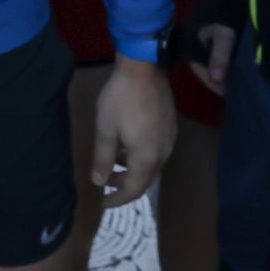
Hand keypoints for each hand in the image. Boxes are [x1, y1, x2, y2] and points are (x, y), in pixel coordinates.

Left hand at [93, 56, 176, 207]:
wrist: (144, 67)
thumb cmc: (121, 98)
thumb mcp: (105, 128)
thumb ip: (102, 158)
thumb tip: (98, 182)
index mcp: (147, 158)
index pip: (134, 189)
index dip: (118, 199)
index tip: (103, 202)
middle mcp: (163, 153)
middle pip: (146, 179)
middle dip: (125, 185)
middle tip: (106, 183)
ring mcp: (170, 139)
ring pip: (152, 165)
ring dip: (134, 170)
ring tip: (114, 163)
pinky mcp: (171, 126)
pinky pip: (157, 150)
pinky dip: (142, 156)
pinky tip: (129, 144)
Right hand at [192, 24, 235, 96]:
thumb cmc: (223, 12)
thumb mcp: (224, 35)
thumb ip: (220, 57)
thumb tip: (217, 80)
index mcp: (191, 47)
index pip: (202, 72)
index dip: (215, 84)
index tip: (229, 94)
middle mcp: (194, 45)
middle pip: (207, 68)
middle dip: (220, 79)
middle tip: (235, 88)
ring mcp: (203, 40)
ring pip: (213, 61)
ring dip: (224, 70)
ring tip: (238, 79)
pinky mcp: (213, 35)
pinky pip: (218, 53)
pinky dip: (227, 60)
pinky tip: (237, 64)